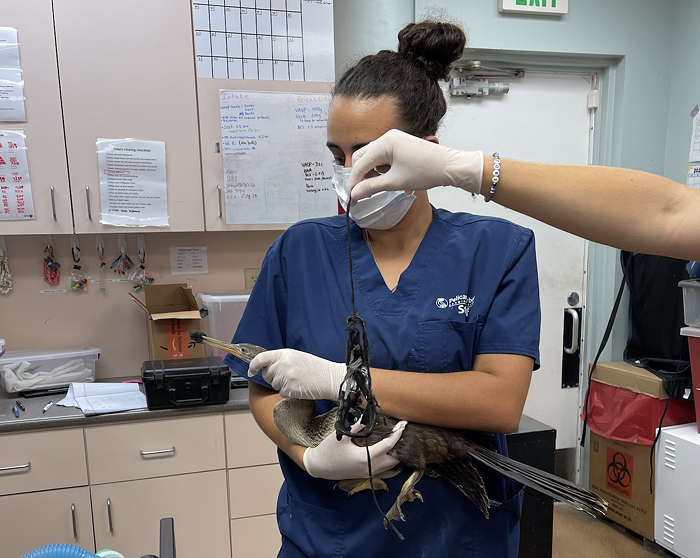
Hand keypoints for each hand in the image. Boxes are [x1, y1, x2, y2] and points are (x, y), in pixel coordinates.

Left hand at [248, 348, 345, 400]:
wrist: (330, 377)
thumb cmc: (316, 368)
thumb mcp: (297, 357)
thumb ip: (281, 360)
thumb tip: (266, 368)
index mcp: (285, 353)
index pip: (261, 358)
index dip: (253, 365)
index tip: (251, 371)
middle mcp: (284, 363)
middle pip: (267, 375)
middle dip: (274, 378)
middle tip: (289, 376)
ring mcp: (287, 376)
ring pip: (274, 385)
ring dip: (282, 386)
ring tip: (297, 381)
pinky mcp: (291, 388)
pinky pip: (281, 393)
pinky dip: (289, 393)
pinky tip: (300, 387)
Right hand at [303, 421, 407, 479]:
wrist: (319, 467)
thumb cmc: (329, 450)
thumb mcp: (342, 435)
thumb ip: (358, 426)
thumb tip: (368, 415)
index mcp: (365, 457)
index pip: (388, 445)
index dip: (397, 434)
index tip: (403, 424)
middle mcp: (369, 468)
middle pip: (394, 459)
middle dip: (400, 446)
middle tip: (401, 431)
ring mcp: (368, 473)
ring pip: (389, 465)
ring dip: (395, 453)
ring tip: (396, 439)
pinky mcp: (365, 474)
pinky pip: (383, 468)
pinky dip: (388, 459)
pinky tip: (387, 449)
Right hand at [346, 129, 483, 200]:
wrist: (448, 166)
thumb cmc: (427, 170)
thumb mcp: (395, 182)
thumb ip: (371, 187)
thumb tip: (355, 194)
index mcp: (384, 143)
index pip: (360, 164)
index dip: (353, 182)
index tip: (351, 197)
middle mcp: (387, 137)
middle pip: (362, 158)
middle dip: (359, 176)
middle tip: (358, 194)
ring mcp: (393, 140)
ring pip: (371, 157)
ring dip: (368, 173)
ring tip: (370, 189)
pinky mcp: (399, 145)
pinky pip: (381, 157)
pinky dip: (378, 169)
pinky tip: (381, 180)